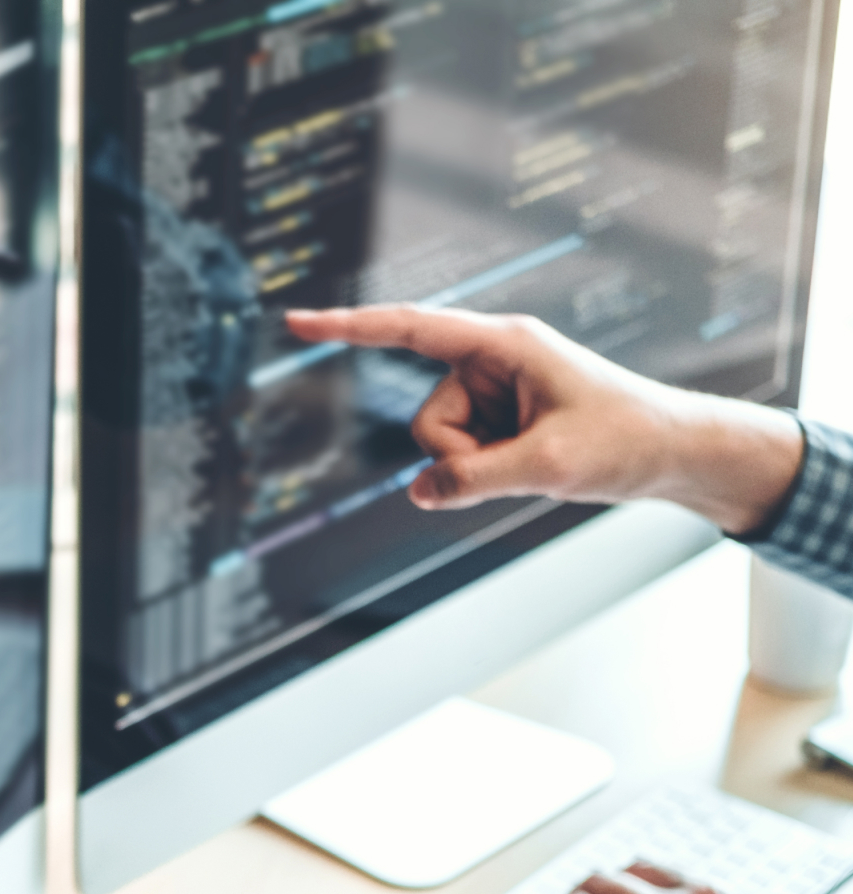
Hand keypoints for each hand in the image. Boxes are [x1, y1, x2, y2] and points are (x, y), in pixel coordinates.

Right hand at [283, 306, 803, 532]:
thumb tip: (419, 494)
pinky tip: (531, 465)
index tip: (297, 323)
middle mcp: (492, 361)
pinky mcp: (500, 420)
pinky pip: (460, 457)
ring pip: (440, 445)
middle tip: (521, 462)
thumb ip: (474, 481)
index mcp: (504, 343)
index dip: (349, 327)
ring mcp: (494, 392)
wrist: (672, 452)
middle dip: (459, 456)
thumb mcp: (548, 465)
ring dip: (477, 467)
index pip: (410, 330)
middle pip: (426, 419)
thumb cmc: (625, 440)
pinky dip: (486, 473)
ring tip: (535, 462)